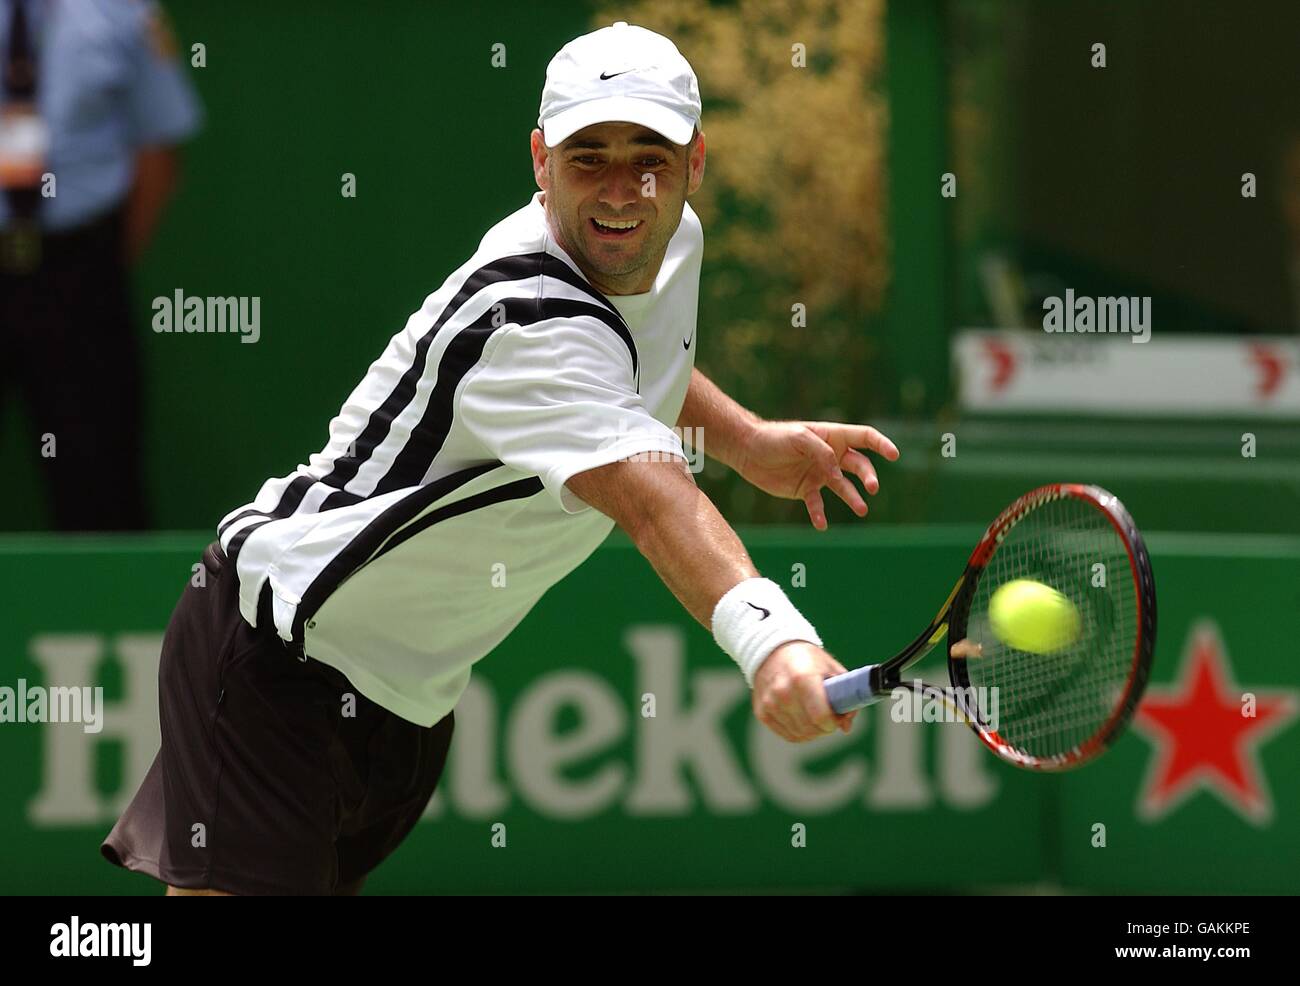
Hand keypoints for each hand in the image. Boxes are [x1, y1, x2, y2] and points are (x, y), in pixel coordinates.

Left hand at [735, 421, 899, 529]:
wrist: (748, 450)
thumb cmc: (774, 437)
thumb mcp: (799, 438)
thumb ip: (822, 452)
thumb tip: (837, 472)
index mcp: (833, 436)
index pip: (864, 437)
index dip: (881, 444)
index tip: (894, 455)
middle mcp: (830, 456)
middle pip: (859, 465)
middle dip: (868, 476)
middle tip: (871, 488)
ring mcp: (819, 474)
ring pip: (844, 488)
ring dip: (853, 499)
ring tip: (862, 510)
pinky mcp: (806, 490)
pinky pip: (818, 504)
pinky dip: (820, 514)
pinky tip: (821, 523)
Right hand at [752, 641, 858, 741]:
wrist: (773, 651)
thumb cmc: (808, 660)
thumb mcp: (831, 669)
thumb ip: (845, 696)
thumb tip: (846, 727)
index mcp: (803, 678)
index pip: (821, 716)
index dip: (834, 722)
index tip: (837, 717)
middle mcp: (783, 692)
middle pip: (811, 728)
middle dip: (825, 728)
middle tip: (829, 718)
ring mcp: (770, 703)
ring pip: (800, 735)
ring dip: (813, 732)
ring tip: (816, 717)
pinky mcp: (762, 712)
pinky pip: (788, 735)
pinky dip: (799, 732)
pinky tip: (804, 720)